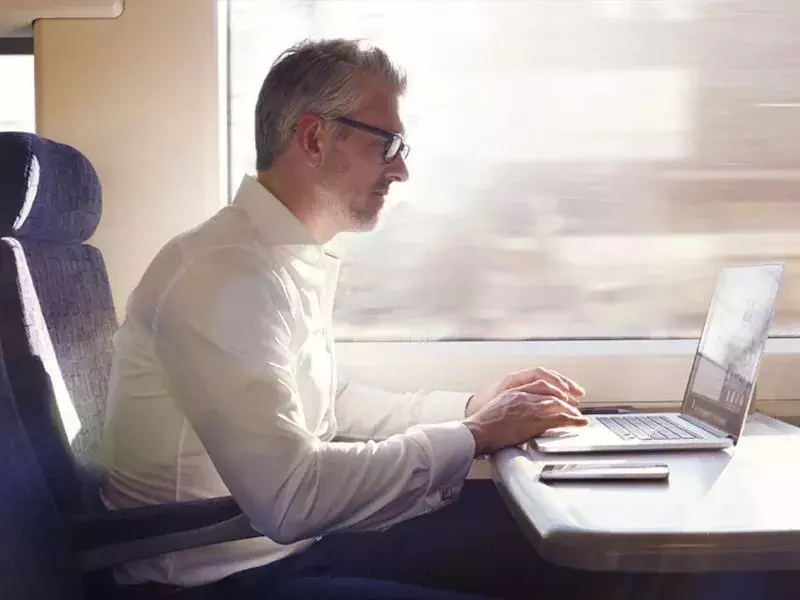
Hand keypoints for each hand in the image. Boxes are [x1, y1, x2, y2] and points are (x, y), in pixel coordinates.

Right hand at [462, 369, 587, 455]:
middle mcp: (523, 395)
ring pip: (558, 402)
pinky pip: (558, 417)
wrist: (477, 431)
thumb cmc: (483, 425)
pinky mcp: (534, 420)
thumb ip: (511, 407)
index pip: (540, 383)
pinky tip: (578, 422)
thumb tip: (519, 415)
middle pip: (552, 390)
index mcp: (513, 390)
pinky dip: (571, 419)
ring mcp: (529, 406)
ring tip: (578, 416)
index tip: (562, 394)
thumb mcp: (497, 408)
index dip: (554, 388)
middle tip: (575, 403)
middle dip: (566, 396)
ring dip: (571, 409)